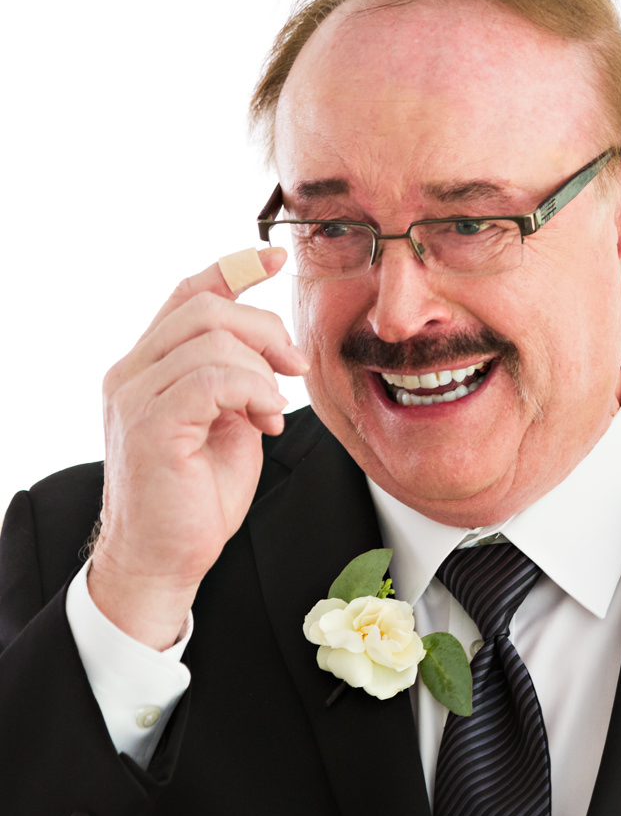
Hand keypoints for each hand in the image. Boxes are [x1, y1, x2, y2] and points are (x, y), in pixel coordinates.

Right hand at [89, 249, 304, 647]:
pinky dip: (252, 390)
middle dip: (264, 328)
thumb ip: (240, 382)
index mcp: (149, 368)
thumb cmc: (197, 499)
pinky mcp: (149, 425)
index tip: (276, 257)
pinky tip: (265, 418)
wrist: (165, 558)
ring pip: (210, 338)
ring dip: (261, 369)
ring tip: (271, 410)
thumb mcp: (230, 424)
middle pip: (204, 307)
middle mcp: (132, 373)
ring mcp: (134, 397)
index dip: (232, 268)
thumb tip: (271, 354)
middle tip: (294, 368)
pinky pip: (210, 378)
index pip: (186, 295)